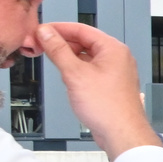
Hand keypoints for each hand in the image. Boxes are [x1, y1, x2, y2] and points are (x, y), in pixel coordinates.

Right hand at [37, 21, 156, 157]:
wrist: (122, 133)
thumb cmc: (108, 107)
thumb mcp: (75, 73)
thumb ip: (58, 50)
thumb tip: (46, 33)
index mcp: (113, 49)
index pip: (81, 29)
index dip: (58, 28)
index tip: (41, 30)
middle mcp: (117, 57)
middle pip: (84, 41)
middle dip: (61, 42)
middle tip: (41, 44)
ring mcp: (115, 71)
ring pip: (86, 56)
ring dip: (68, 55)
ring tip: (49, 57)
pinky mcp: (110, 84)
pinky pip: (90, 69)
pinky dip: (76, 68)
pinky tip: (65, 73)